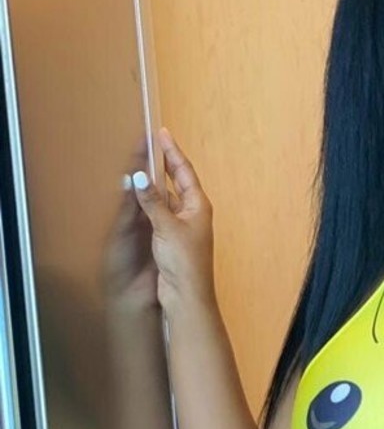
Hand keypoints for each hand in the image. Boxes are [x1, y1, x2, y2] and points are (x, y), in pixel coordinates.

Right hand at [130, 126, 216, 316]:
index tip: (162, 134)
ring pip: (167, 195)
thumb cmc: (184, 262)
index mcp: (199, 205)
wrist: (186, 294)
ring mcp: (183, 225)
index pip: (184, 171)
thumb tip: (139, 176)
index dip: (172, 152)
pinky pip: (160, 210)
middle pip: (177, 180)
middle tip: (151, 143)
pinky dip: (150, 200)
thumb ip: (152, 201)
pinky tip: (140, 193)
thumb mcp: (167, 226)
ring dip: (156, 181)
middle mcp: (193, 212)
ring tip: (142, 162)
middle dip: (164, 162)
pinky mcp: (171, 237)